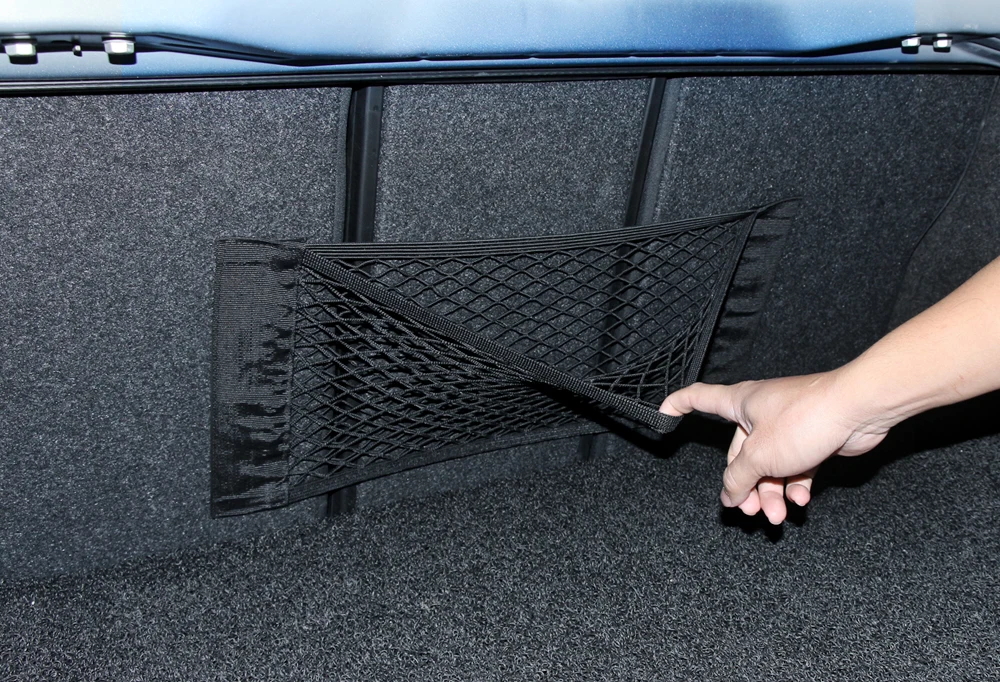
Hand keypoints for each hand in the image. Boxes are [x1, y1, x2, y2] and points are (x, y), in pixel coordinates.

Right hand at [659, 372, 891, 523]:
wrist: (858, 409)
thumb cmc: (805, 418)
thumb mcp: (760, 455)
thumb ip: (739, 477)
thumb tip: (728, 494)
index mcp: (739, 404)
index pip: (697, 398)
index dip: (677, 404)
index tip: (661, 414)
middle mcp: (759, 413)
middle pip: (738, 453)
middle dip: (744, 485)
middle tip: (750, 511)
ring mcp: (785, 426)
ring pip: (768, 466)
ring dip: (771, 493)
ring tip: (776, 517)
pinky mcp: (809, 439)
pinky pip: (794, 468)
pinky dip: (795, 486)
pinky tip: (799, 503)